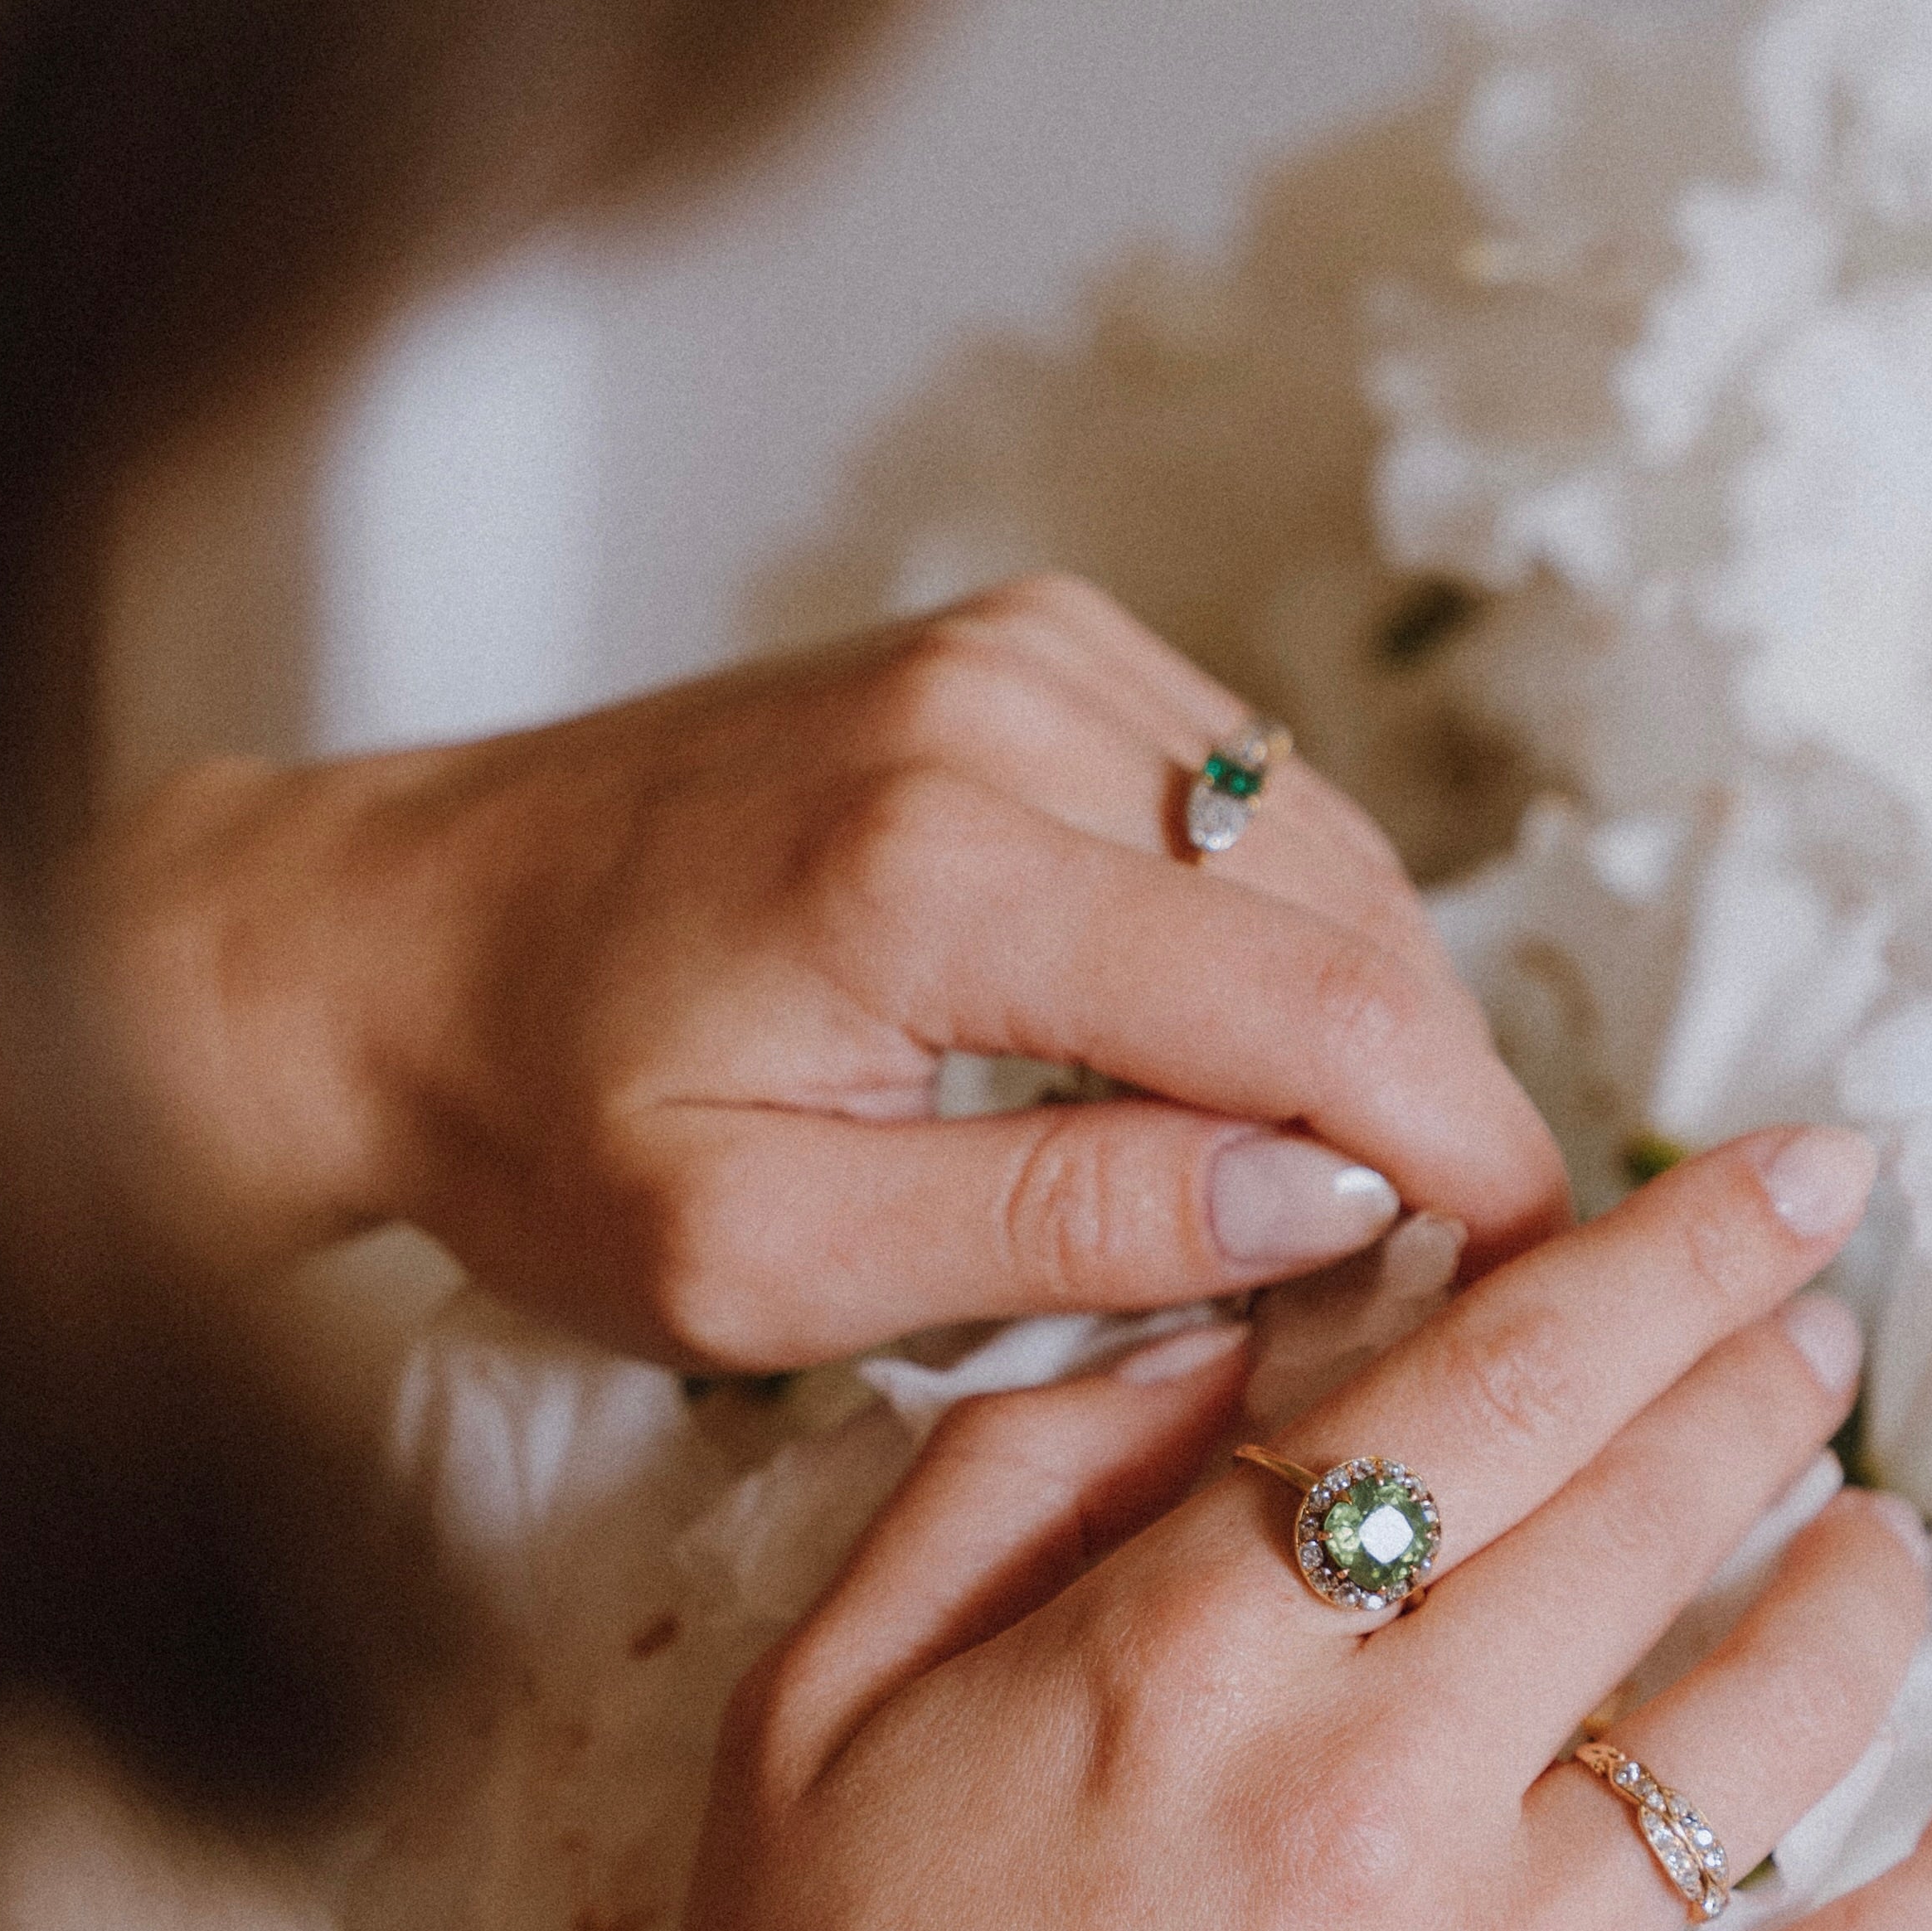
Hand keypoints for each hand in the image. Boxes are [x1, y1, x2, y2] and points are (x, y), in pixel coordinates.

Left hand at [88, 573, 1568, 1362]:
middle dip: (1435, 1106)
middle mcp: (1005, 707)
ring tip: (1346, 1200)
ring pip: (1330, 859)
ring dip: (1373, 1028)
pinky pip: (1256, 804)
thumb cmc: (535, 1124)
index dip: (1473, 1158)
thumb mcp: (765, 1257)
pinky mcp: (1031, 644)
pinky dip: (1291, 941)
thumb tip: (1330, 1205)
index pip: (1321, 1012)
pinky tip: (1244, 1070)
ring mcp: (1025, 649)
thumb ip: (1061, 1230)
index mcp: (933, 867)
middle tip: (1449, 1286)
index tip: (1550, 1286)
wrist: (381, 935)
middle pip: (1357, 925)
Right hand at [602, 1122, 1931, 1930]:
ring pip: (1784, 1710)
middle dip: (1764, 1365)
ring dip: (1863, 1584)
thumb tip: (1196, 1346)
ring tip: (1878, 1531)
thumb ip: (991, 1499)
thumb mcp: (805, 1744)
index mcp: (1187, 1668)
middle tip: (1816, 1306)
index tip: (1779, 1171)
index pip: (1483, 1383)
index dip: (1657, 1246)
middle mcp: (1389, 1791)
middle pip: (1653, 1501)